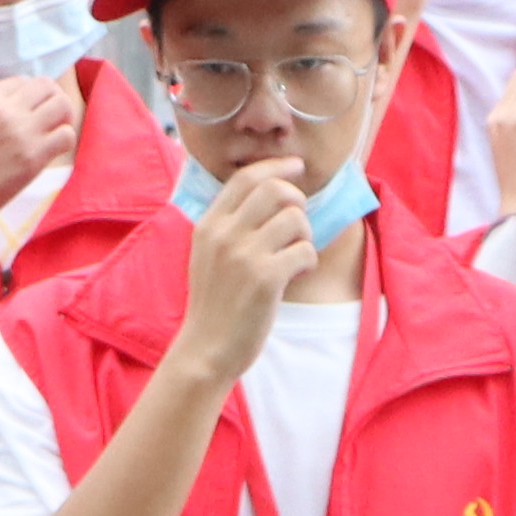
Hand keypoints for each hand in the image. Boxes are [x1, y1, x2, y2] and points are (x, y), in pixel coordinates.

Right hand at [0, 60, 82, 232]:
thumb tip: (19, 102)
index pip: (22, 81)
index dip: (30, 96)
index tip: (29, 111)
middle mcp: (4, 109)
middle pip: (46, 86)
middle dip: (52, 98)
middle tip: (51, 116)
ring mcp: (21, 131)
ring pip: (62, 105)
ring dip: (64, 116)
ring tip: (56, 130)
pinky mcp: (34, 155)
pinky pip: (66, 135)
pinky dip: (64, 139)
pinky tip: (53, 149)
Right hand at [173, 158, 321, 386]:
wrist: (206, 348)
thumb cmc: (214, 303)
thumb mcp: (207, 254)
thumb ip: (229, 225)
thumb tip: (269, 193)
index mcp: (209, 225)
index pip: (246, 178)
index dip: (276, 166)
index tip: (296, 167)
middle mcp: (225, 234)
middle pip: (275, 189)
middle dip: (297, 200)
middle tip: (298, 223)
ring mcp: (244, 255)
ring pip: (295, 218)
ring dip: (305, 234)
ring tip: (297, 253)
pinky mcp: (265, 279)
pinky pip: (304, 251)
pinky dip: (308, 260)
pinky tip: (298, 273)